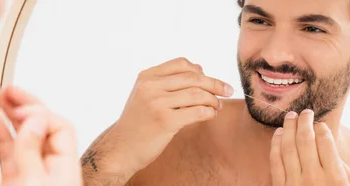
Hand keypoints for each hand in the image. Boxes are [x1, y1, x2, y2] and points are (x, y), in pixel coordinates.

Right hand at [0, 86, 80, 185]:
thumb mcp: (35, 181)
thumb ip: (32, 150)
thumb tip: (35, 119)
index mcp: (65, 166)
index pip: (59, 127)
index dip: (40, 114)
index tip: (21, 110)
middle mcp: (50, 166)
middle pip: (43, 126)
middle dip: (27, 105)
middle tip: (10, 90)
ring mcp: (32, 171)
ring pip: (24, 136)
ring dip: (13, 114)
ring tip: (1, 97)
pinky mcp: (15, 179)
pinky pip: (10, 151)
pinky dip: (2, 134)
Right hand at [92, 57, 233, 174]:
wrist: (121, 148)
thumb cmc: (138, 123)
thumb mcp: (146, 95)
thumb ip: (169, 81)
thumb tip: (200, 68)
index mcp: (146, 77)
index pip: (181, 64)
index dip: (201, 71)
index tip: (212, 81)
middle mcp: (150, 87)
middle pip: (193, 78)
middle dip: (215, 84)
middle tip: (228, 90)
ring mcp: (156, 104)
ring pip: (197, 94)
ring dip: (213, 100)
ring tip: (217, 106)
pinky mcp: (165, 121)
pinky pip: (197, 112)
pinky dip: (209, 112)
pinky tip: (211, 115)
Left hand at [270, 109, 349, 185]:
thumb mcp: (347, 185)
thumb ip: (340, 166)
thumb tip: (328, 143)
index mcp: (335, 177)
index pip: (326, 143)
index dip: (322, 128)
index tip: (320, 123)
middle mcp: (314, 178)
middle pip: (306, 141)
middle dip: (305, 122)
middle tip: (305, 112)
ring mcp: (295, 183)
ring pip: (288, 148)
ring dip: (289, 129)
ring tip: (290, 117)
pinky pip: (275, 162)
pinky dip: (275, 145)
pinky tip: (279, 134)